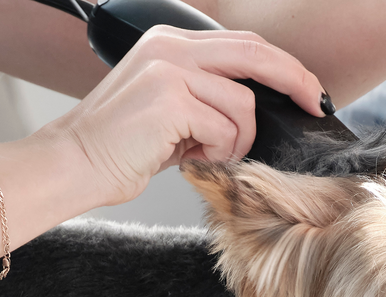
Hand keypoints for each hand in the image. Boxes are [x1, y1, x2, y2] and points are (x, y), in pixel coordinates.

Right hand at [44, 26, 327, 206]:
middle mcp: (170, 47)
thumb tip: (251, 111)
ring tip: (204, 154)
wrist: (70, 165)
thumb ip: (204, 99)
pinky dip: (218, 151)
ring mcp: (170, 69)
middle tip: (314, 106)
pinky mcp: (171, 99)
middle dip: (295, 81)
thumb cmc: (113, 149)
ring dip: (235, 140)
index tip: (306, 90)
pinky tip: (190, 157)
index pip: (242, 44)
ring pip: (243, 103)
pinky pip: (225, 127)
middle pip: (256, 54)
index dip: (282, 66)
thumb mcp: (166, 112)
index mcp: (169, 43)